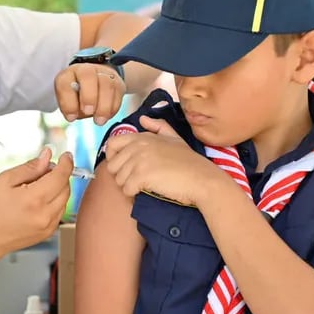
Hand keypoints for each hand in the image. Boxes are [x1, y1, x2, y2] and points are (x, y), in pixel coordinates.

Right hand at [0, 148, 72, 258]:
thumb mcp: (5, 180)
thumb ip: (30, 167)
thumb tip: (47, 156)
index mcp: (34, 199)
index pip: (61, 176)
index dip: (66, 163)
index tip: (66, 156)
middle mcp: (45, 214)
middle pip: (66, 188)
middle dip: (59, 176)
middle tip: (43, 171)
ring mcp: (48, 226)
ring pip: (65, 200)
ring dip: (57, 189)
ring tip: (35, 188)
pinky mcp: (48, 233)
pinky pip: (59, 212)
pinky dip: (54, 202)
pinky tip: (36, 202)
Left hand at [54, 63, 125, 125]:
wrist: (96, 85)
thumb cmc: (78, 97)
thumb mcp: (69, 103)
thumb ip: (69, 108)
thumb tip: (73, 116)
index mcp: (68, 75)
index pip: (65, 84)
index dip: (68, 102)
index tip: (71, 118)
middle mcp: (85, 70)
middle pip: (88, 76)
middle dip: (88, 97)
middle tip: (89, 112)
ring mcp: (103, 73)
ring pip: (106, 84)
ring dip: (103, 105)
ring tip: (100, 121)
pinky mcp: (117, 81)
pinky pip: (117, 92)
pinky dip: (113, 107)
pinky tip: (107, 116)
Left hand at [104, 116, 223, 205]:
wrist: (201, 178)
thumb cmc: (189, 161)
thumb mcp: (175, 138)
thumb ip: (158, 126)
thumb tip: (142, 119)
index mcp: (143, 137)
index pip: (112, 143)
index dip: (113, 157)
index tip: (123, 166)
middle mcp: (138, 146)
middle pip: (113, 165)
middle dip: (122, 175)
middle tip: (137, 180)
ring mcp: (139, 160)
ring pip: (119, 179)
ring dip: (129, 186)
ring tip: (144, 186)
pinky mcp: (142, 176)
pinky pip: (126, 189)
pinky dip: (134, 194)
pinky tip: (146, 191)